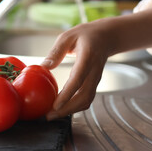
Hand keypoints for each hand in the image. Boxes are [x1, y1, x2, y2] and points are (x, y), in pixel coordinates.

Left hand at [41, 5, 151, 119]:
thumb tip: (44, 66)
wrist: (107, 37)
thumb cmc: (86, 35)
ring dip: (71, 110)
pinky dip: (75, 106)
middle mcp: (94, 71)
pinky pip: (87, 98)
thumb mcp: (68, 36)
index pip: (78, 79)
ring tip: (53, 115)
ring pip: (87, 100)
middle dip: (67, 109)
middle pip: (84, 95)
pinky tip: (62, 108)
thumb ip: (56, 51)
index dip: (67, 94)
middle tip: (49, 115)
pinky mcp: (94, 83)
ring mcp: (96, 79)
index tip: (55, 105)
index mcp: (88, 57)